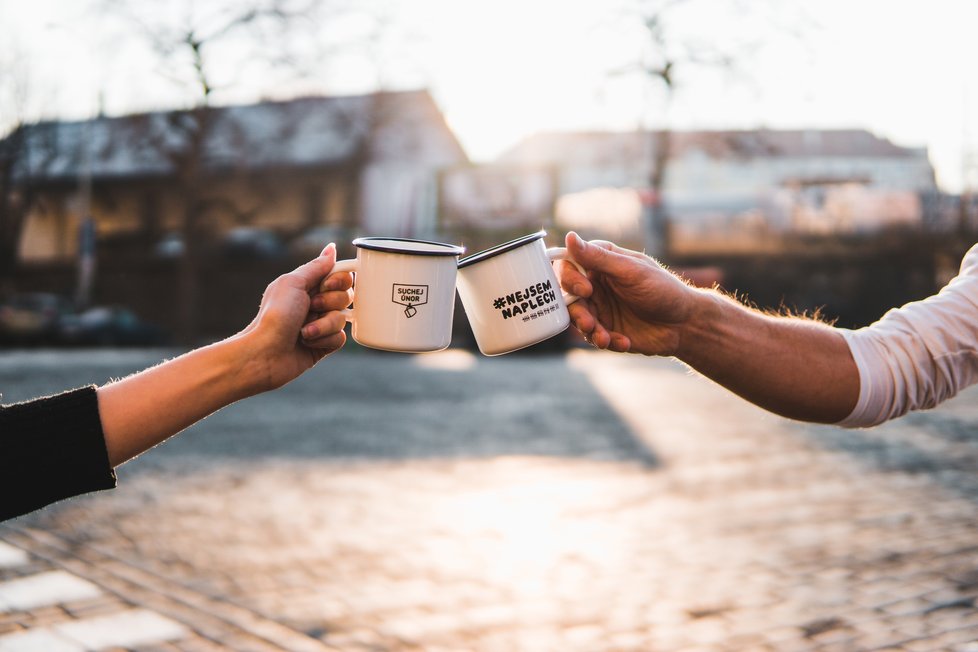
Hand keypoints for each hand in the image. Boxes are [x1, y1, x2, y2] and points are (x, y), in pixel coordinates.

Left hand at [240, 243, 353, 390]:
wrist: (265, 353)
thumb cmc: (275, 316)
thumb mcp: (293, 283)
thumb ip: (316, 267)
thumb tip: (331, 249)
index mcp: (307, 286)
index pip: (339, 276)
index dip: (339, 280)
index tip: (326, 285)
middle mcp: (315, 304)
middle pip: (346, 296)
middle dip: (330, 302)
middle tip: (311, 307)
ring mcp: (319, 324)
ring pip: (343, 318)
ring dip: (323, 324)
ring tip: (303, 331)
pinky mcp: (323, 344)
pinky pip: (340, 338)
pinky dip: (324, 339)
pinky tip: (307, 342)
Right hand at [557, 232, 700, 355]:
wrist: (686, 324)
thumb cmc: (663, 290)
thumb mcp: (631, 271)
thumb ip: (599, 257)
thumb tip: (570, 236)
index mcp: (601, 264)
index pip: (568, 265)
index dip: (569, 278)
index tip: (584, 290)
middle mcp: (597, 285)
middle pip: (568, 296)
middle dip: (576, 312)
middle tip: (589, 323)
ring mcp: (601, 309)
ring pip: (578, 319)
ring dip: (588, 329)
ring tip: (604, 338)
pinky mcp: (607, 330)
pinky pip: (594, 337)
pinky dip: (606, 341)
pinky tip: (624, 342)